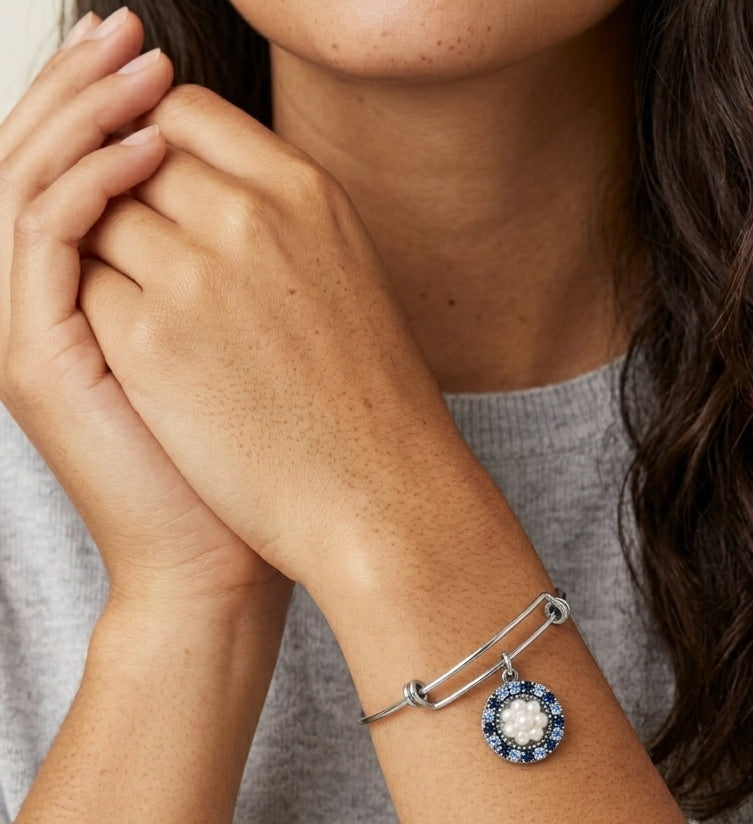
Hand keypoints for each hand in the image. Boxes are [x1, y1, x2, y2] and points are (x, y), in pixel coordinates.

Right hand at [0, 10, 285, 608]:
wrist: (223, 559)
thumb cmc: (247, 457)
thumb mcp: (231, 342)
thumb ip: (215, 269)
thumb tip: (241, 187)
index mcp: (86, 293)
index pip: (74, 169)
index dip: (105, 104)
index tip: (164, 59)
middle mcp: (44, 301)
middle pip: (38, 158)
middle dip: (83, 85)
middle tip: (130, 28)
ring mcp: (30, 327)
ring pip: (29, 181)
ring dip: (82, 112)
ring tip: (141, 62)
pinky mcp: (35, 354)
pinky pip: (46, 236)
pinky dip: (88, 180)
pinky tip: (144, 145)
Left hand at [78, 84, 472, 589]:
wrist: (382, 498)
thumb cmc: (371, 402)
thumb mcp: (347, 274)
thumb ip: (276, 215)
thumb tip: (198, 180)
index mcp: (307, 192)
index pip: (186, 111)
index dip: (157, 144)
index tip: (160, 190)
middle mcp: (251, 217)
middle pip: (130, 159)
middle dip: (129, 203)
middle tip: (151, 263)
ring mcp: (195, 277)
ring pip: (94, 220)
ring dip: (109, 260)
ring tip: (154, 316)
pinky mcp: (152, 343)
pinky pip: (86, 290)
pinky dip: (103, 317)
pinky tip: (150, 361)